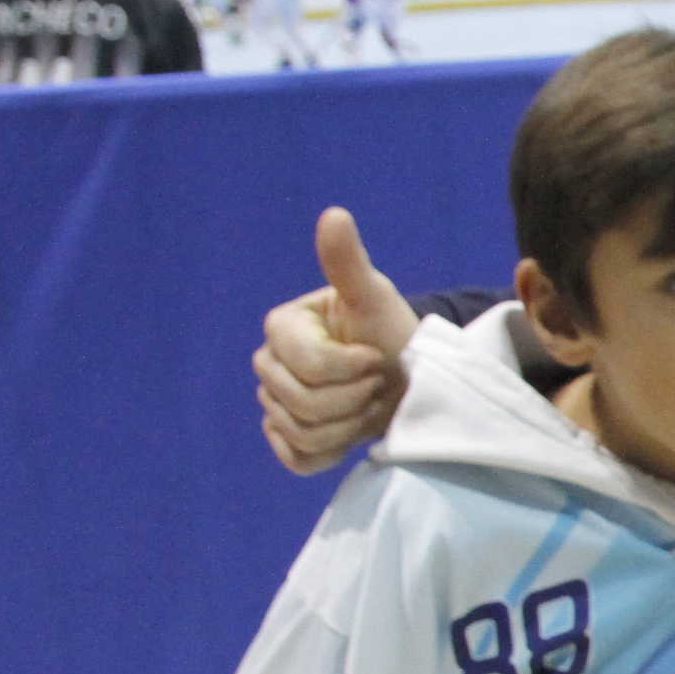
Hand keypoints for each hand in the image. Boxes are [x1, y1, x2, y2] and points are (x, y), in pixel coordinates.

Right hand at [255, 207, 418, 474]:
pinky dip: (327, 454)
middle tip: (376, 384)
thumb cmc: (389, 333)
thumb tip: (334, 214)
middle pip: (302, 404)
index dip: (351, 368)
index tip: (376, 356)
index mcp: (282, 327)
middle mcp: (269, 364)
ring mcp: (274, 402)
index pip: (309, 365)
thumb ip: (348, 262)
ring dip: (348, 427)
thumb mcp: (374, 297)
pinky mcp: (286, 436)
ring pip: (301, 434)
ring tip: (368, 406)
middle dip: (353, 400)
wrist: (406, 376)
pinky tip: (348, 437)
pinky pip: (294, 459)